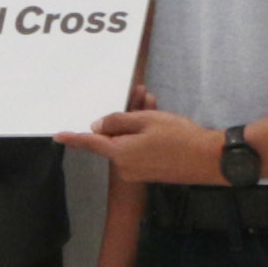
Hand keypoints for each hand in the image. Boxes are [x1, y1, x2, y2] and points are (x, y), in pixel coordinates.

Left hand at [63, 108, 232, 186]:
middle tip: (142, 93)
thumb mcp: (146, 121)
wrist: (210, 160)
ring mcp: (137, 172)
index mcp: (120, 153)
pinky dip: (145, 136)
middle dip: (124, 117)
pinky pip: (140, 150)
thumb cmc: (179, 137)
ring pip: (129, 142)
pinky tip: (161, 122)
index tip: (57, 135)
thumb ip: (118, 122)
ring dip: (138, 124)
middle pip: (114, 138)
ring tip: (154, 100)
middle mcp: (124, 167)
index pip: (90, 143)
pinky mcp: (150, 173)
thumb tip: (97, 127)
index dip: (73, 138)